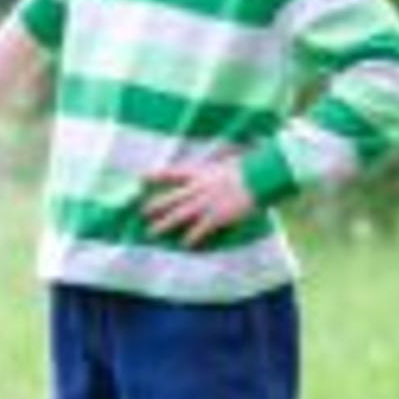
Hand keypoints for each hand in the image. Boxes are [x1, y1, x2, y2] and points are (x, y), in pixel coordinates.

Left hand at [140, 158, 256, 241]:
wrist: (257, 177)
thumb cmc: (247, 167)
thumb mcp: (228, 160)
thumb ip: (220, 161)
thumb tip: (225, 155)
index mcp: (201, 172)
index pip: (173, 173)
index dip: (157, 176)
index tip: (141, 178)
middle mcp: (198, 188)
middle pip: (172, 198)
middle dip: (156, 205)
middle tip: (142, 211)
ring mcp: (205, 203)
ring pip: (179, 215)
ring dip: (164, 224)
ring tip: (151, 232)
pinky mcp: (216, 216)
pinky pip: (199, 229)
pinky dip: (191, 237)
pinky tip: (185, 244)